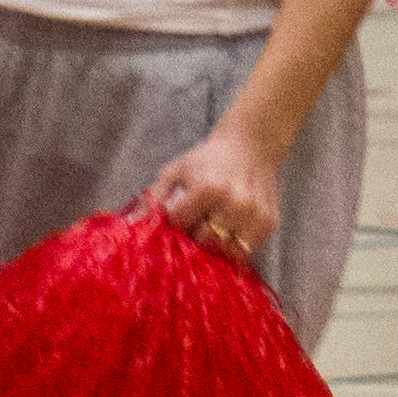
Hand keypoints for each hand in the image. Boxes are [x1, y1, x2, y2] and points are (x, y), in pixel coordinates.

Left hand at [143, 127, 279, 260]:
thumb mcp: (176, 171)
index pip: (180, 223)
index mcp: (209, 188)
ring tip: (213, 227)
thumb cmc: (208, 160)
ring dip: (214, 245)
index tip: (178, 213)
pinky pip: (246, 250)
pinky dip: (234, 246)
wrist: (251, 146)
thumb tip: (129, 224)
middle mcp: (234, 204)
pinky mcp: (268, 224)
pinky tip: (229, 231)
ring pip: (225, 250)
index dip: (175, 221)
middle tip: (197, 221)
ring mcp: (254, 215)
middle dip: (194, 236)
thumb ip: (153, 198)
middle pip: (203, 241)